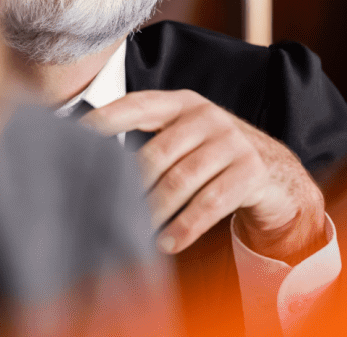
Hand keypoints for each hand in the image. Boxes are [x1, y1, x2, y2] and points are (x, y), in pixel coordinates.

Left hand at [82, 89, 326, 263]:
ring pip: (181, 181)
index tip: (72, 140)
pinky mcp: (251, 171)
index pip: (136, 106)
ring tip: (136, 233)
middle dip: (129, 187)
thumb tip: (89, 165)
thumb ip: (148, 142)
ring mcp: (232, 142)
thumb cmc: (212, 159)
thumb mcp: (184, 139)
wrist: (274, 173)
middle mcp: (207, 116)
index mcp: (182, 103)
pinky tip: (167, 242)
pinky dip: (185, 227)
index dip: (104, 121)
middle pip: (156, 154)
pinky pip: (210, 203)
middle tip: (105, 213)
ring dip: (155, 212)